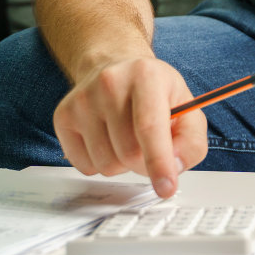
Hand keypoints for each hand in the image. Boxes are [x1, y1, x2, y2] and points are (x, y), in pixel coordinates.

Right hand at [53, 56, 209, 198]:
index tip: (166, 188)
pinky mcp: (63, 116)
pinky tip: (107, 139)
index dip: (159, 162)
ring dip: (122, 164)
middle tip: (149, 147)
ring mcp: (82, 100)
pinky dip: (100, 164)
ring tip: (127, 138)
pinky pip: (85, 166)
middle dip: (145, 164)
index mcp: (146, 75)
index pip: (149, 127)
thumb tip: (172, 168)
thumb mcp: (186, 108)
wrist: (115, 67)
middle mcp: (110, 83)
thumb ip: (190, 142)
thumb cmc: (154, 91)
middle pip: (128, 153)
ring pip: (106, 165)